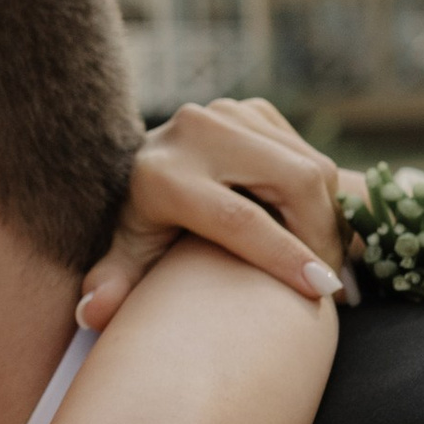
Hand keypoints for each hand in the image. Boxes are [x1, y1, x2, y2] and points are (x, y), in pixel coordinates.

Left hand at [81, 99, 350, 328]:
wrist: (149, 168)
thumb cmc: (145, 228)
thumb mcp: (127, 257)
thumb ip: (112, 284)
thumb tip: (91, 313)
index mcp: (162, 174)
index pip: (239, 219)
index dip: (284, 256)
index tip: (322, 291)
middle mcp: (196, 131)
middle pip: (293, 181)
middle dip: (323, 235)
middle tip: (333, 283)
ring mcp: (229, 113)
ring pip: (312, 166)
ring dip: (330, 217)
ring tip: (328, 261)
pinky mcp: (255, 109)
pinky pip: (311, 155)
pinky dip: (324, 197)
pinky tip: (316, 230)